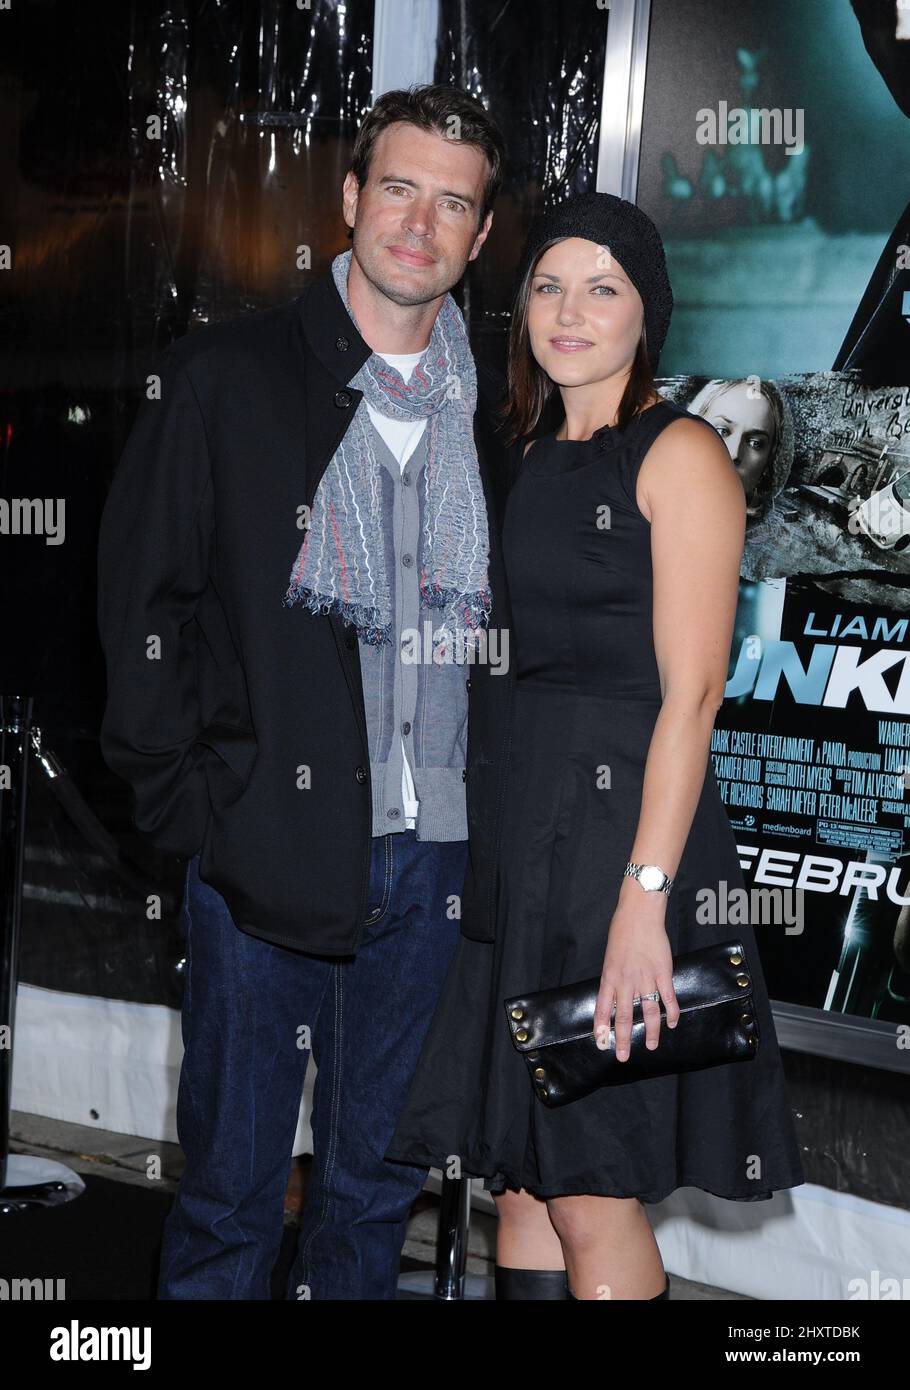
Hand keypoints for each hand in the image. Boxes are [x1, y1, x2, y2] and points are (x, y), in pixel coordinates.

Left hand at [593, 883, 680, 1061]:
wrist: (639, 915)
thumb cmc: (621, 934)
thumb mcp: (610, 959)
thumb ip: (612, 981)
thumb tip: (612, 1001)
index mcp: (610, 977)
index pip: (603, 1008)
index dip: (602, 1027)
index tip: (601, 1043)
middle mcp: (626, 982)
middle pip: (625, 1017)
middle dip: (624, 1039)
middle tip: (623, 1057)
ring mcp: (645, 978)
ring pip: (649, 1012)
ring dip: (651, 1032)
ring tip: (652, 1046)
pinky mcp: (663, 973)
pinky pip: (668, 998)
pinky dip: (671, 1013)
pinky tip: (671, 1024)